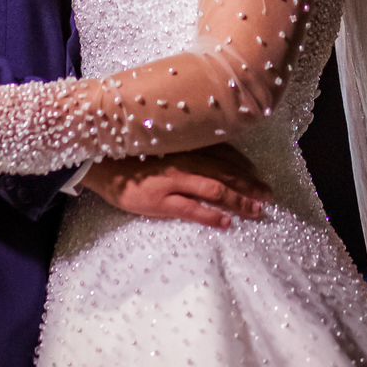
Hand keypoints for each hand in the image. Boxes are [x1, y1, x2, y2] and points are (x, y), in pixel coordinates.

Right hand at [84, 144, 271, 229]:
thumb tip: (207, 153)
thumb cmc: (128, 151)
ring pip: (216, 190)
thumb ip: (183, 146)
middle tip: (269, 198)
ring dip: (240, 201)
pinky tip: (227, 223)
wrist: (97, 160)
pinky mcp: (160, 200)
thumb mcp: (159, 142)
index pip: (224, 155)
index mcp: (185, 145)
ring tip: (257, 212)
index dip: (245, 167)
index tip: (260, 177)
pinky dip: (212, 216)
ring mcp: (173, 180)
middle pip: (226, 173)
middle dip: (250, 186)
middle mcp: (184, 159)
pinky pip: (191, 209)